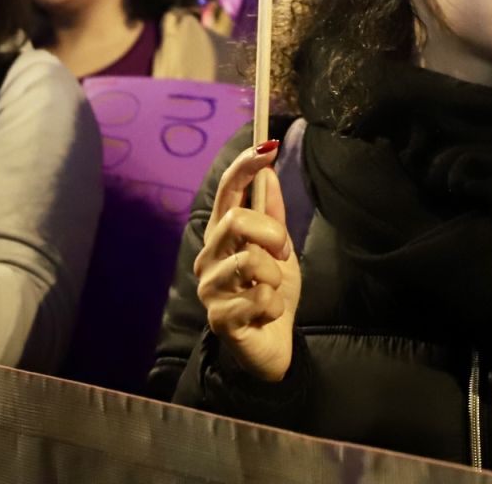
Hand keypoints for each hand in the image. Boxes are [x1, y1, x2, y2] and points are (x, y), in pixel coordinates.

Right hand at [193, 140, 299, 382]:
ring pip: (249, 261)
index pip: (226, 192)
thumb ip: (272, 215)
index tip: (267, 146)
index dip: (244, 166)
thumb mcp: (280, 251)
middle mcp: (209, 257)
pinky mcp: (218, 319)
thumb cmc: (271, 294)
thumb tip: (268, 172)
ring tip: (273, 292)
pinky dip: (275, 305)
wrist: (271, 345)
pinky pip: (259, 298)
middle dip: (272, 234)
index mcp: (222, 236)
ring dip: (275, 277)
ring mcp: (210, 288)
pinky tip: (267, 314)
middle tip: (283, 255)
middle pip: (236, 221)